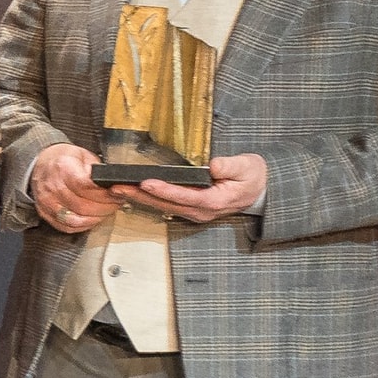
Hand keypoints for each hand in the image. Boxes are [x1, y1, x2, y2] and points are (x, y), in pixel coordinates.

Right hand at [29, 145, 115, 233]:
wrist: (40, 164)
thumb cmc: (63, 160)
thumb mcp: (83, 156)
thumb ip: (98, 171)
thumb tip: (114, 185)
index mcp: (64, 168)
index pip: (86, 187)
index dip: (106, 194)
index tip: (118, 194)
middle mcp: (53, 187)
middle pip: (84, 206)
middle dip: (106, 207)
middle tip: (116, 203)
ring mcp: (47, 202)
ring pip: (77, 220)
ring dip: (96, 218)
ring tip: (105, 211)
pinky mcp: (45, 213)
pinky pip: (67, 227)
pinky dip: (83, 226)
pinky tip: (91, 218)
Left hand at [123, 152, 268, 223]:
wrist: (259, 191)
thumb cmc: (252, 177)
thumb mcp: (248, 167)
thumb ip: (231, 166)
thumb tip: (214, 166)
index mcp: (214, 201)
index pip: (185, 196)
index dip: (165, 190)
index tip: (146, 182)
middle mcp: (200, 211)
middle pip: (166, 204)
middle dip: (140, 195)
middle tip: (117, 186)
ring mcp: (194, 212)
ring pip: (162, 206)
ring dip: (139, 198)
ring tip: (117, 189)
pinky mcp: (189, 208)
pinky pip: (165, 205)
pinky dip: (147, 198)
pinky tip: (132, 192)